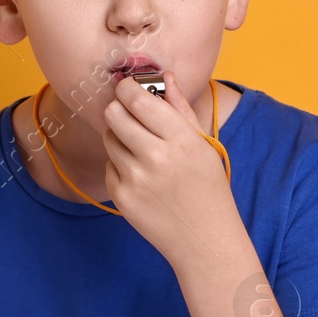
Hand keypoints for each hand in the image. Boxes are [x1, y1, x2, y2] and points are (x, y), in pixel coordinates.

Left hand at [102, 70, 240, 265]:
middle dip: (118, 108)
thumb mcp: (203, 145)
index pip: (137, 99)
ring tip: (140, 147)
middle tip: (127, 112)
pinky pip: (109, 166)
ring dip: (119, 136)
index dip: (127, 88)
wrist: (205, 240)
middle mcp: (156, 158)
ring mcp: (136, 180)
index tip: (127, 87)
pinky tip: (141, 174)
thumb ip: (180, 108)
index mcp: (181, 140)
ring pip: (109, 138)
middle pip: (114, 114)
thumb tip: (164, 77)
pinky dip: (120, 165)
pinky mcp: (122, 198)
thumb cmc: (208, 188)